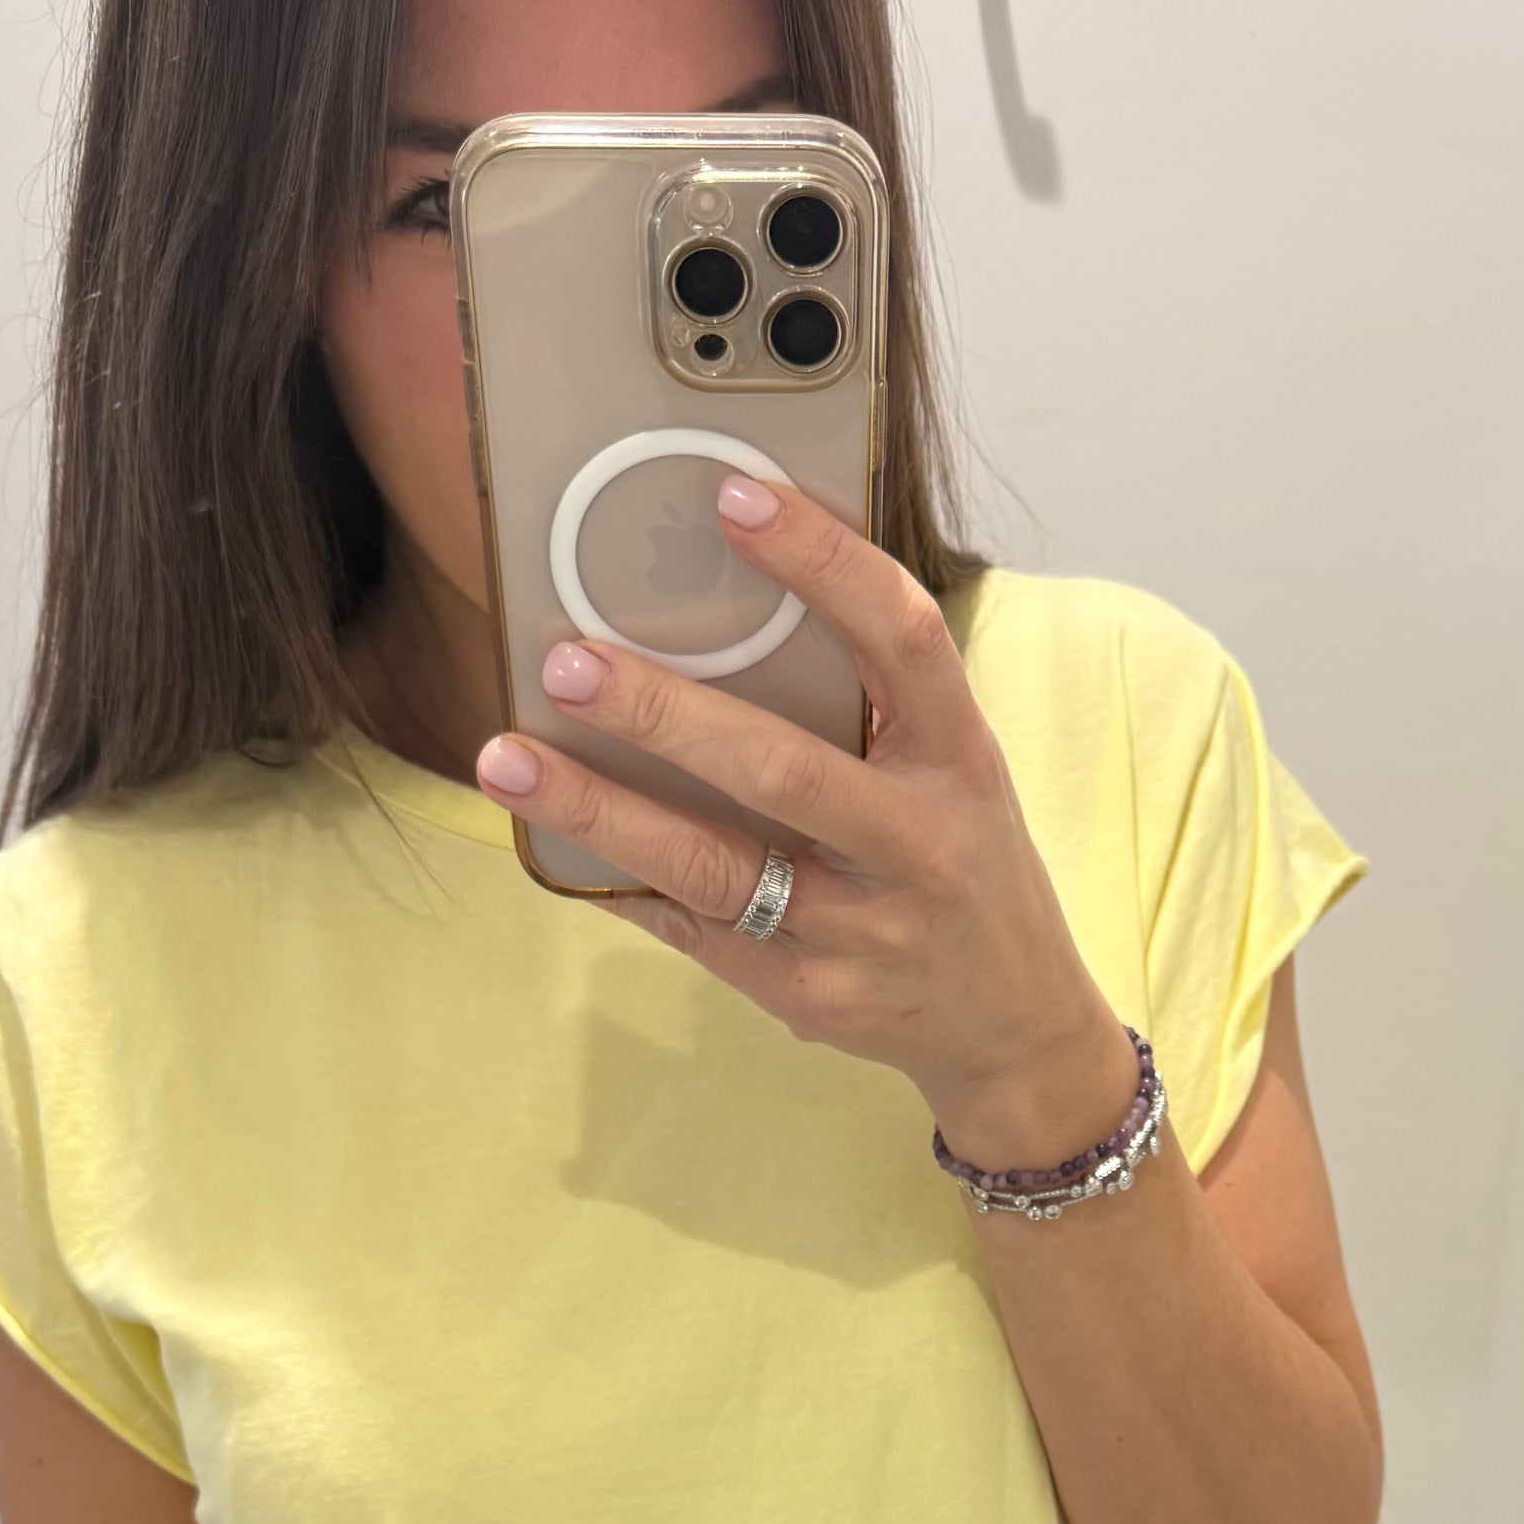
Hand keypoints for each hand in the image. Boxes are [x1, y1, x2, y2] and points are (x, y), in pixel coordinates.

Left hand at [475, 473, 1135, 1172]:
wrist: (1016, 1025)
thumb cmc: (962, 866)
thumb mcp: (954, 774)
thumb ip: (871, 708)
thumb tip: (721, 610)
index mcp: (960, 759)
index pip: (902, 639)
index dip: (823, 562)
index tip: (733, 497)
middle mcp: (918, 844)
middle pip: (782, 769)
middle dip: (663, 715)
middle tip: (566, 661)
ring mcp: (862, 931)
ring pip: (715, 865)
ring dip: (603, 808)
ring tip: (508, 757)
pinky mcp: (811, 996)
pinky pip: (697, 930)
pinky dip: (622, 880)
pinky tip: (552, 842)